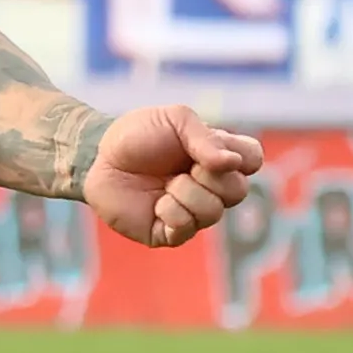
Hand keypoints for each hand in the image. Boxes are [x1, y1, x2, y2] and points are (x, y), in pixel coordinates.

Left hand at [82, 105, 262, 247]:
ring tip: (166, 183)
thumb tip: (232, 164)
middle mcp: (210, 187)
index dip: (243, 158)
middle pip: (238, 191)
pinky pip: (187, 227)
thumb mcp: (174, 120)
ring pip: (213, 212)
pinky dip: (170, 210)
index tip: (215, 149)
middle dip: (210, 176)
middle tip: (184, 166)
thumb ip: (205, 138)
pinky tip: (156, 202)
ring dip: (186, 192)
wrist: (99, 157)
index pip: (253, 161)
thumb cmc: (138, 135)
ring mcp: (193, 212)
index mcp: (217, 156)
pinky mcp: (171, 232)